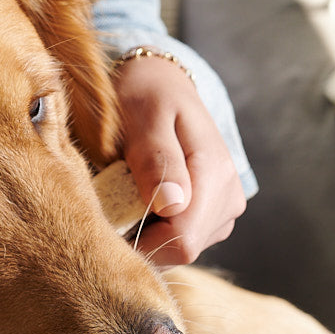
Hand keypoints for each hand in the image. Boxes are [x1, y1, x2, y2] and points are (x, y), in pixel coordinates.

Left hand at [112, 53, 245, 265]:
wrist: (162, 84)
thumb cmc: (146, 94)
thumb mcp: (143, 115)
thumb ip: (155, 158)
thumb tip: (171, 205)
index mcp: (214, 173)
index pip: (182, 240)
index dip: (140, 242)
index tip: (106, 220)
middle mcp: (228, 198)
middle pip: (180, 249)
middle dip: (141, 236)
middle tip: (112, 198)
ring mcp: (224, 209)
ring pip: (179, 248)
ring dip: (148, 231)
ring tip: (128, 190)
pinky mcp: (214, 215)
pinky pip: (181, 238)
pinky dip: (156, 226)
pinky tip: (142, 197)